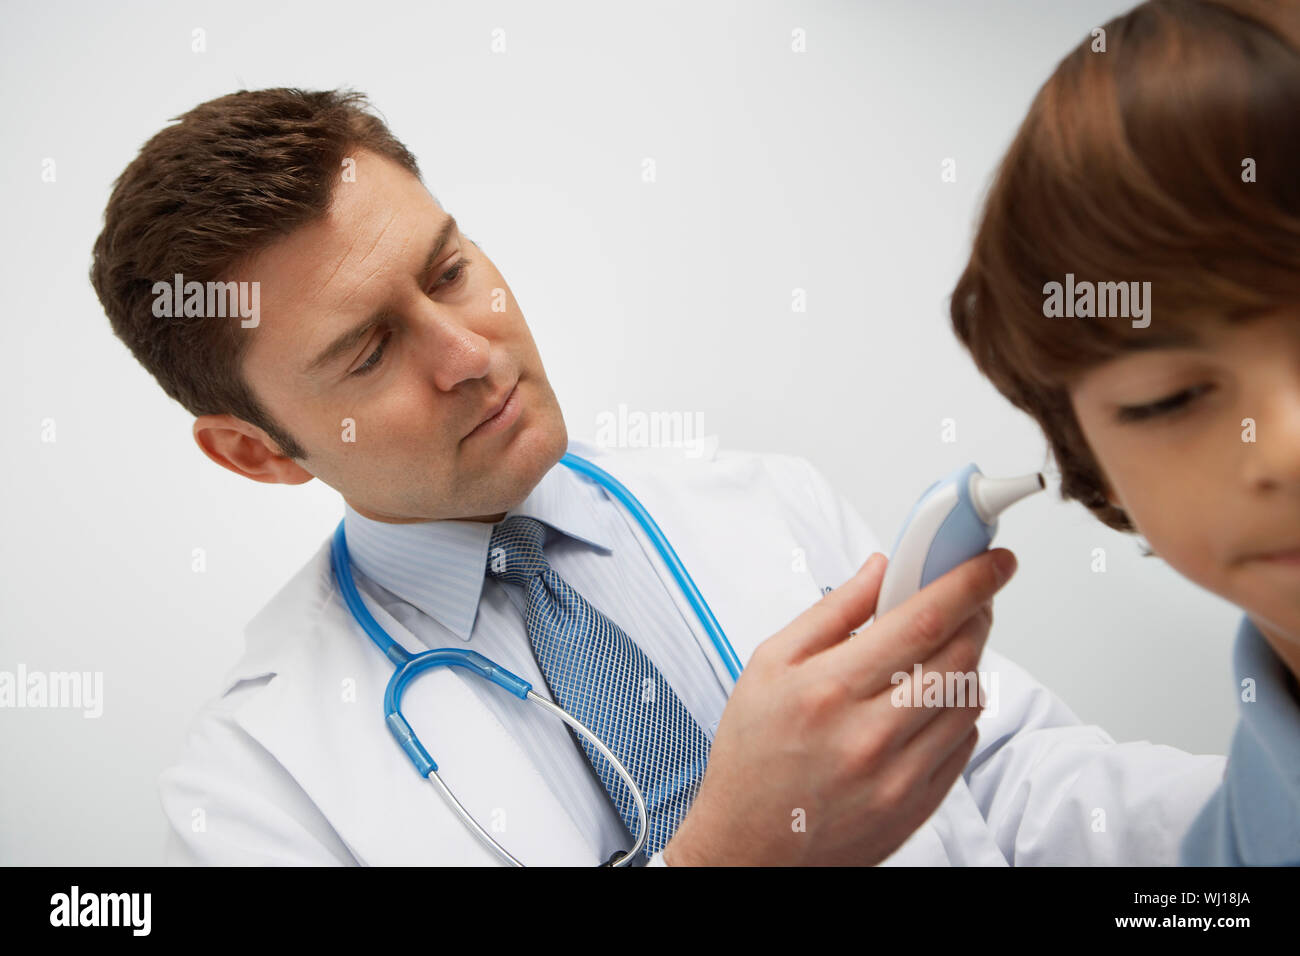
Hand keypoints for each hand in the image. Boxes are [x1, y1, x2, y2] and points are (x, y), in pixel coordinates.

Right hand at [662, 547, 1015, 865]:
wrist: (751, 846)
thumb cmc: (753, 756)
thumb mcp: (768, 665)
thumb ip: (830, 612)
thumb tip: (881, 569)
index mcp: (829, 688)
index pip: (922, 621)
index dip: (968, 583)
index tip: (992, 562)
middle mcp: (870, 734)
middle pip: (960, 656)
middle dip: (977, 613)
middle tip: (970, 596)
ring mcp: (900, 775)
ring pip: (970, 699)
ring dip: (969, 660)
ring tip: (941, 648)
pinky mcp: (918, 804)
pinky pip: (964, 742)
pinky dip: (959, 709)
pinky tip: (928, 700)